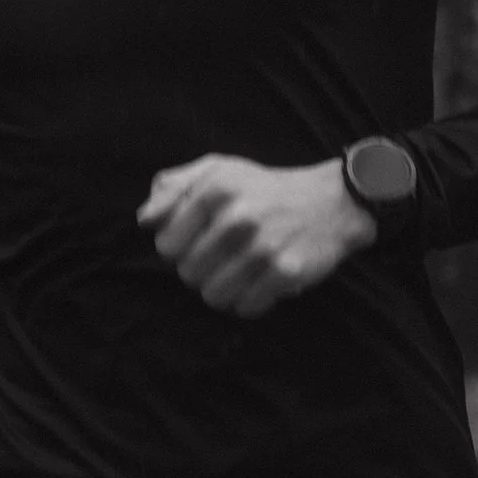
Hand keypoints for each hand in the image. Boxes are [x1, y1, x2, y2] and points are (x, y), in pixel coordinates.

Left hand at [137, 154, 376, 317]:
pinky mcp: (286, 272)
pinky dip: (249, 302)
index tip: (197, 245)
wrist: (332, 202)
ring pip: (214, 295)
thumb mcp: (219, 170)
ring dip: (223, 292)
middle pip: (189, 274)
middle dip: (201, 273)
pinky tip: (260, 285)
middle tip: (221, 262)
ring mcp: (262, 247)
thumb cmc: (266, 188)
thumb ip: (175, 187)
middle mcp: (236, 218)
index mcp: (214, 190)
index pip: (167, 245)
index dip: (178, 251)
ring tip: (237, 276)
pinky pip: (247, 307)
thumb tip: (145, 221)